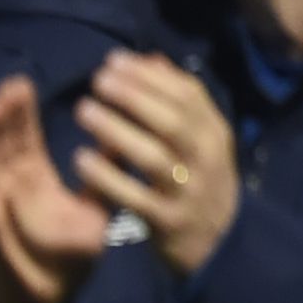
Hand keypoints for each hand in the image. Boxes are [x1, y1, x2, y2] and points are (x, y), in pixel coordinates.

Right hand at [0, 77, 111, 302]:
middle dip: (5, 115)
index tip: (22, 83)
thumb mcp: (93, 216)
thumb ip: (103, 179)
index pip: (24, 139)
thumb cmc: (64, 265)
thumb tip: (122, 141)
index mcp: (32, 180)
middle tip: (10, 85)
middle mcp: (7, 187)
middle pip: (3, 144)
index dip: (22, 113)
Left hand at [67, 50, 237, 273]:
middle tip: (97, 81)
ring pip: (153, 157)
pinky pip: (135, 197)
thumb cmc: (198, 180)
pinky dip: (108, 177)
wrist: (220, 243)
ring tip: (82, 111)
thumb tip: (150, 58)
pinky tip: (81, 159)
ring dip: (115, 131)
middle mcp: (206, 159)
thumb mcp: (200, 140)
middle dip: (133, 96)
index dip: (149, 75)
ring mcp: (188, 191)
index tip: (113, 61)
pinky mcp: (167, 221)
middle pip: (172, 121)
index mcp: (214, 132)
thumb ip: (178, 102)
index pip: (188, 94)